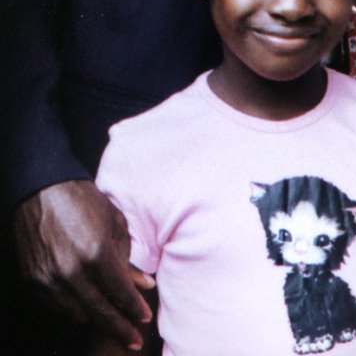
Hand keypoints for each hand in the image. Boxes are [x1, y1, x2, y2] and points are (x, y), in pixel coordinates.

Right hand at [13, 180, 153, 350]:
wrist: (43, 191)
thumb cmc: (85, 202)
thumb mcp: (116, 223)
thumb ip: (128, 257)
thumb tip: (145, 284)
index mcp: (96, 253)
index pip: (120, 292)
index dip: (134, 309)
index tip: (144, 319)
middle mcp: (71, 271)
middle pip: (99, 312)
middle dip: (119, 328)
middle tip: (134, 340)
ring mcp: (49, 279)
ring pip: (77, 314)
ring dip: (97, 321)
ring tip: (114, 323)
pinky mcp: (33, 280)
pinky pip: (57, 307)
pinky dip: (75, 311)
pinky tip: (89, 310)